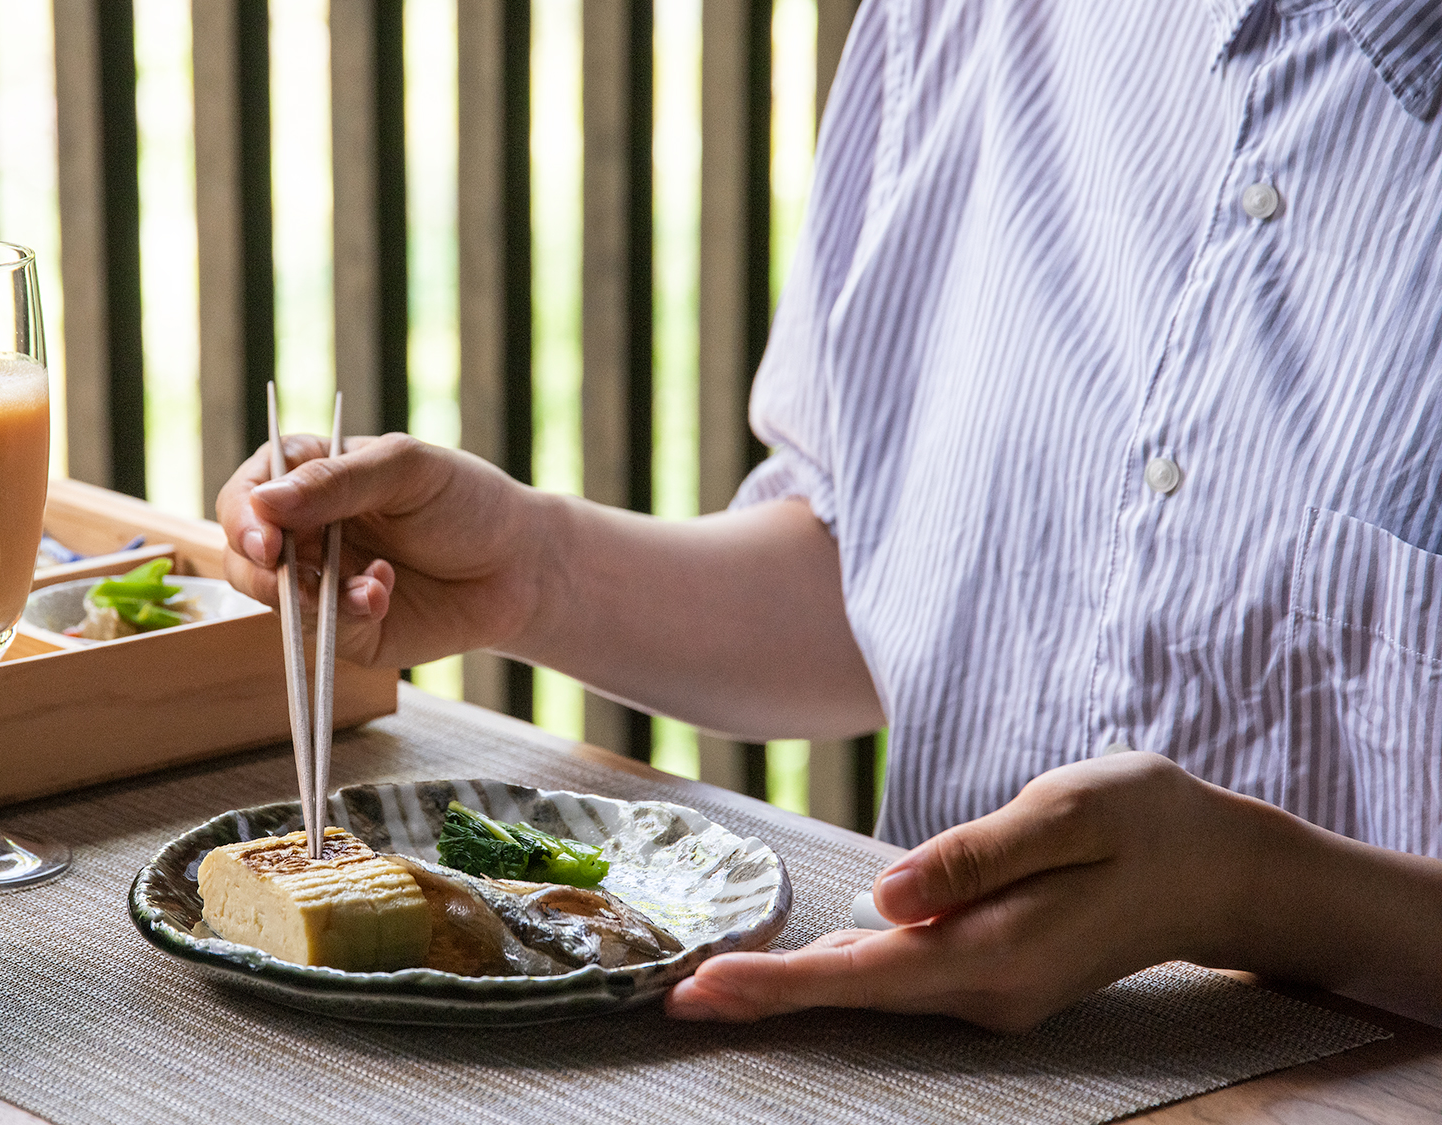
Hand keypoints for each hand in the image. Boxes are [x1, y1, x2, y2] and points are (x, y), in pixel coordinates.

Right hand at [216, 432, 556, 668]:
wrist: (521, 565)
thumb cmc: (466, 501)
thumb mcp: (407, 471)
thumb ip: (336, 482)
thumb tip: (263, 503)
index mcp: (311, 478)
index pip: (249, 494)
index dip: (243, 517)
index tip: (263, 539)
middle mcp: (306, 532)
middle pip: (246, 555)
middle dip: (265, 570)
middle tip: (295, 575)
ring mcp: (323, 583)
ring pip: (278, 600)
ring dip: (313, 597)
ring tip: (370, 588)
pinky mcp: (346, 631)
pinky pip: (321, 633)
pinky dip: (348, 616)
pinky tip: (384, 597)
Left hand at [664, 752, 1285, 1032]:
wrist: (1223, 870)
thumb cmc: (1147, 822)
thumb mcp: (1064, 811)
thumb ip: (972, 858)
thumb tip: (885, 899)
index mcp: (997, 952)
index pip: (863, 976)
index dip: (777, 984)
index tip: (703, 987)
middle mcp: (987, 990)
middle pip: (855, 994)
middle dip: (765, 995)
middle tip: (673, 1000)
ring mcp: (993, 991)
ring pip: (874, 990)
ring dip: (795, 987)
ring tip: (710, 989)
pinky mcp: (995, 974)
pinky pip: (902, 978)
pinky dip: (843, 973)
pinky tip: (794, 970)